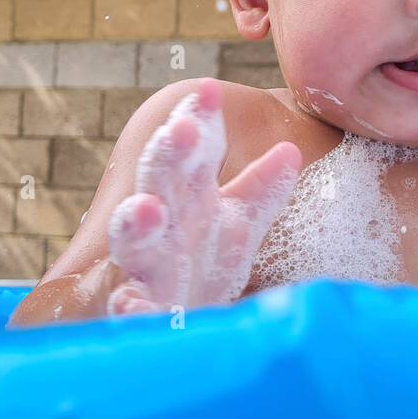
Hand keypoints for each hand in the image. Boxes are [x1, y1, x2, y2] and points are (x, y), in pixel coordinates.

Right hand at [106, 78, 301, 315]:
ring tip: (147, 209)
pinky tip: (129, 306)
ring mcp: (144, 267)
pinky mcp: (135, 312)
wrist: (163, 330)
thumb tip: (291, 149)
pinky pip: (126, 309)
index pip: (194, 150)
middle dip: (168, 154)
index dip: (199, 119)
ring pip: (134, 240)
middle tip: (181, 127)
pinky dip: (127, 308)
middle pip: (161, 181)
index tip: (210, 88)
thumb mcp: (235, 229)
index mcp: (189, 198)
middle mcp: (162, 225)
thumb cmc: (198, 271)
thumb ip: (260, 191)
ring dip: (137, 223)